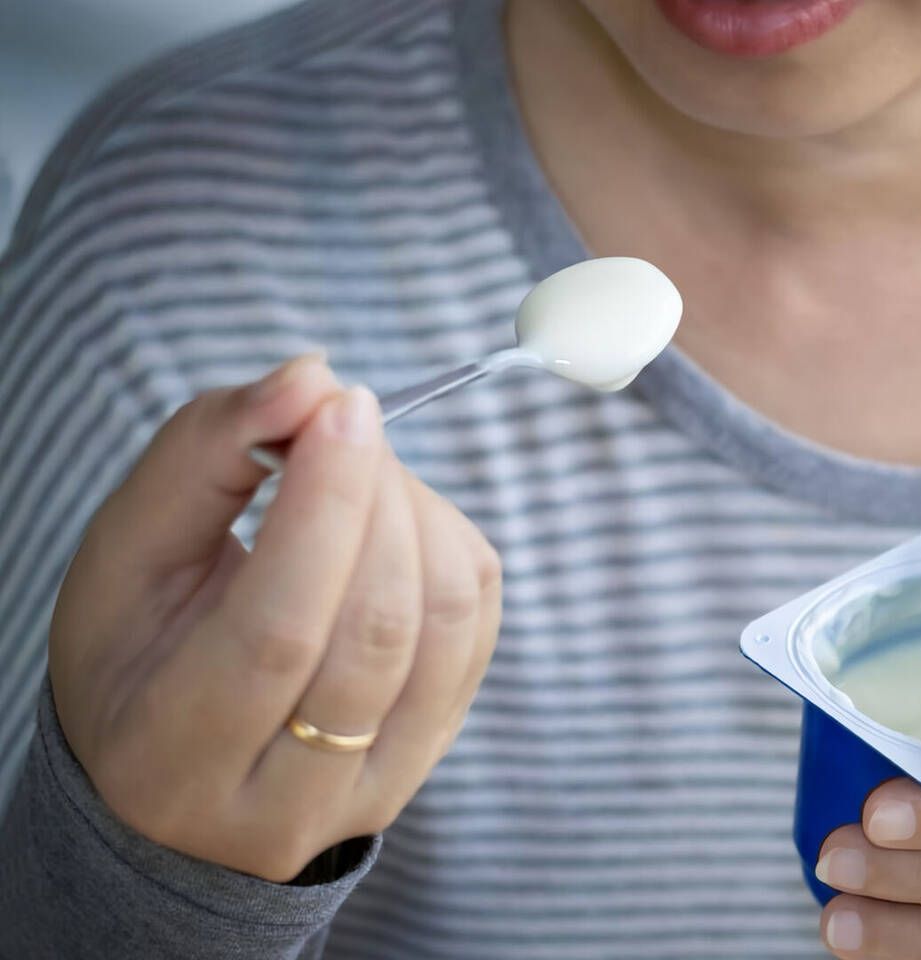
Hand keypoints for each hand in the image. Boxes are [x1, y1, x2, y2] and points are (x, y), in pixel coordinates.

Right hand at [49, 355, 502, 882]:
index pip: (280, 631)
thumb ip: (203, 455)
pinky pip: (475, 630)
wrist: (173, 780)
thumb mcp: (128, 556)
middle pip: (375, 629)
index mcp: (173, 757)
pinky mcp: (432, 755)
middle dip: (376, 496)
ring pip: (442, 629)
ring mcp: (373, 791)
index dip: (324, 507)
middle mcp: (284, 802)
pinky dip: (450, 549)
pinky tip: (398, 524)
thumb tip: (312, 378)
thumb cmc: (137, 654)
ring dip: (419, 515)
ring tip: (364, 473)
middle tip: (346, 421)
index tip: (340, 407)